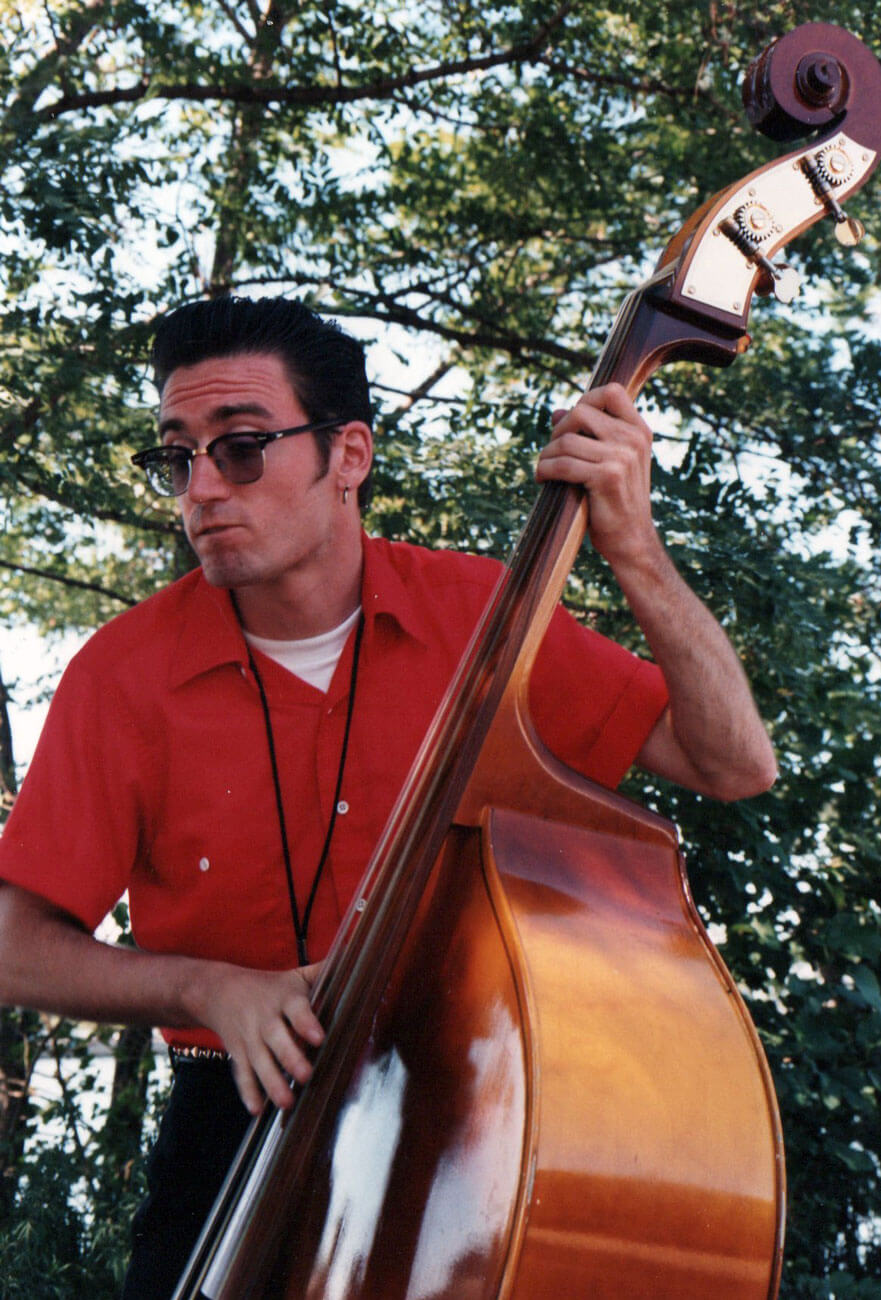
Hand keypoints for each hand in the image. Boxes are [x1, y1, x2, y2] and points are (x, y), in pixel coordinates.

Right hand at [188, 962, 324, 1114]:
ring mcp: (249, 1038)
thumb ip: (323, 971)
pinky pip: (241, 1074)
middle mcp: (265, 1019)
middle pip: (276, 1039)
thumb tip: (355, 955)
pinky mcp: (237, 1053)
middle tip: (306, 1075)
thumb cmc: (269, 986)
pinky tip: (257, 1109)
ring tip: (287, 1102)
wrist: (219, 991)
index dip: (306, 1023)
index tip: (319, 1036)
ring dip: (272, 1082)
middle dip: (290, 1058)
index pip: (296, 1009)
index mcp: (283, 998)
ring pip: (259, 1061)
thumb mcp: (295, 976)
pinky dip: (247, 1092)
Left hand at [535, 383, 657, 567]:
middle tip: (553, 452)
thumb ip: (588, 435)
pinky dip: (546, 470)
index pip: (611, 391)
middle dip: (558, 431)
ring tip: (545, 469)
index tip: (571, 424)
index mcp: (639, 430)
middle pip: (581, 412)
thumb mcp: (608, 462)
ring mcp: (623, 456)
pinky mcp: (607, 476)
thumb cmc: (615, 501)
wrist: (631, 540)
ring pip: (567, 440)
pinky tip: (543, 479)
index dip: (585, 400)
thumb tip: (557, 411)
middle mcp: (634, 439)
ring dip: (547, 455)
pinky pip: (563, 464)